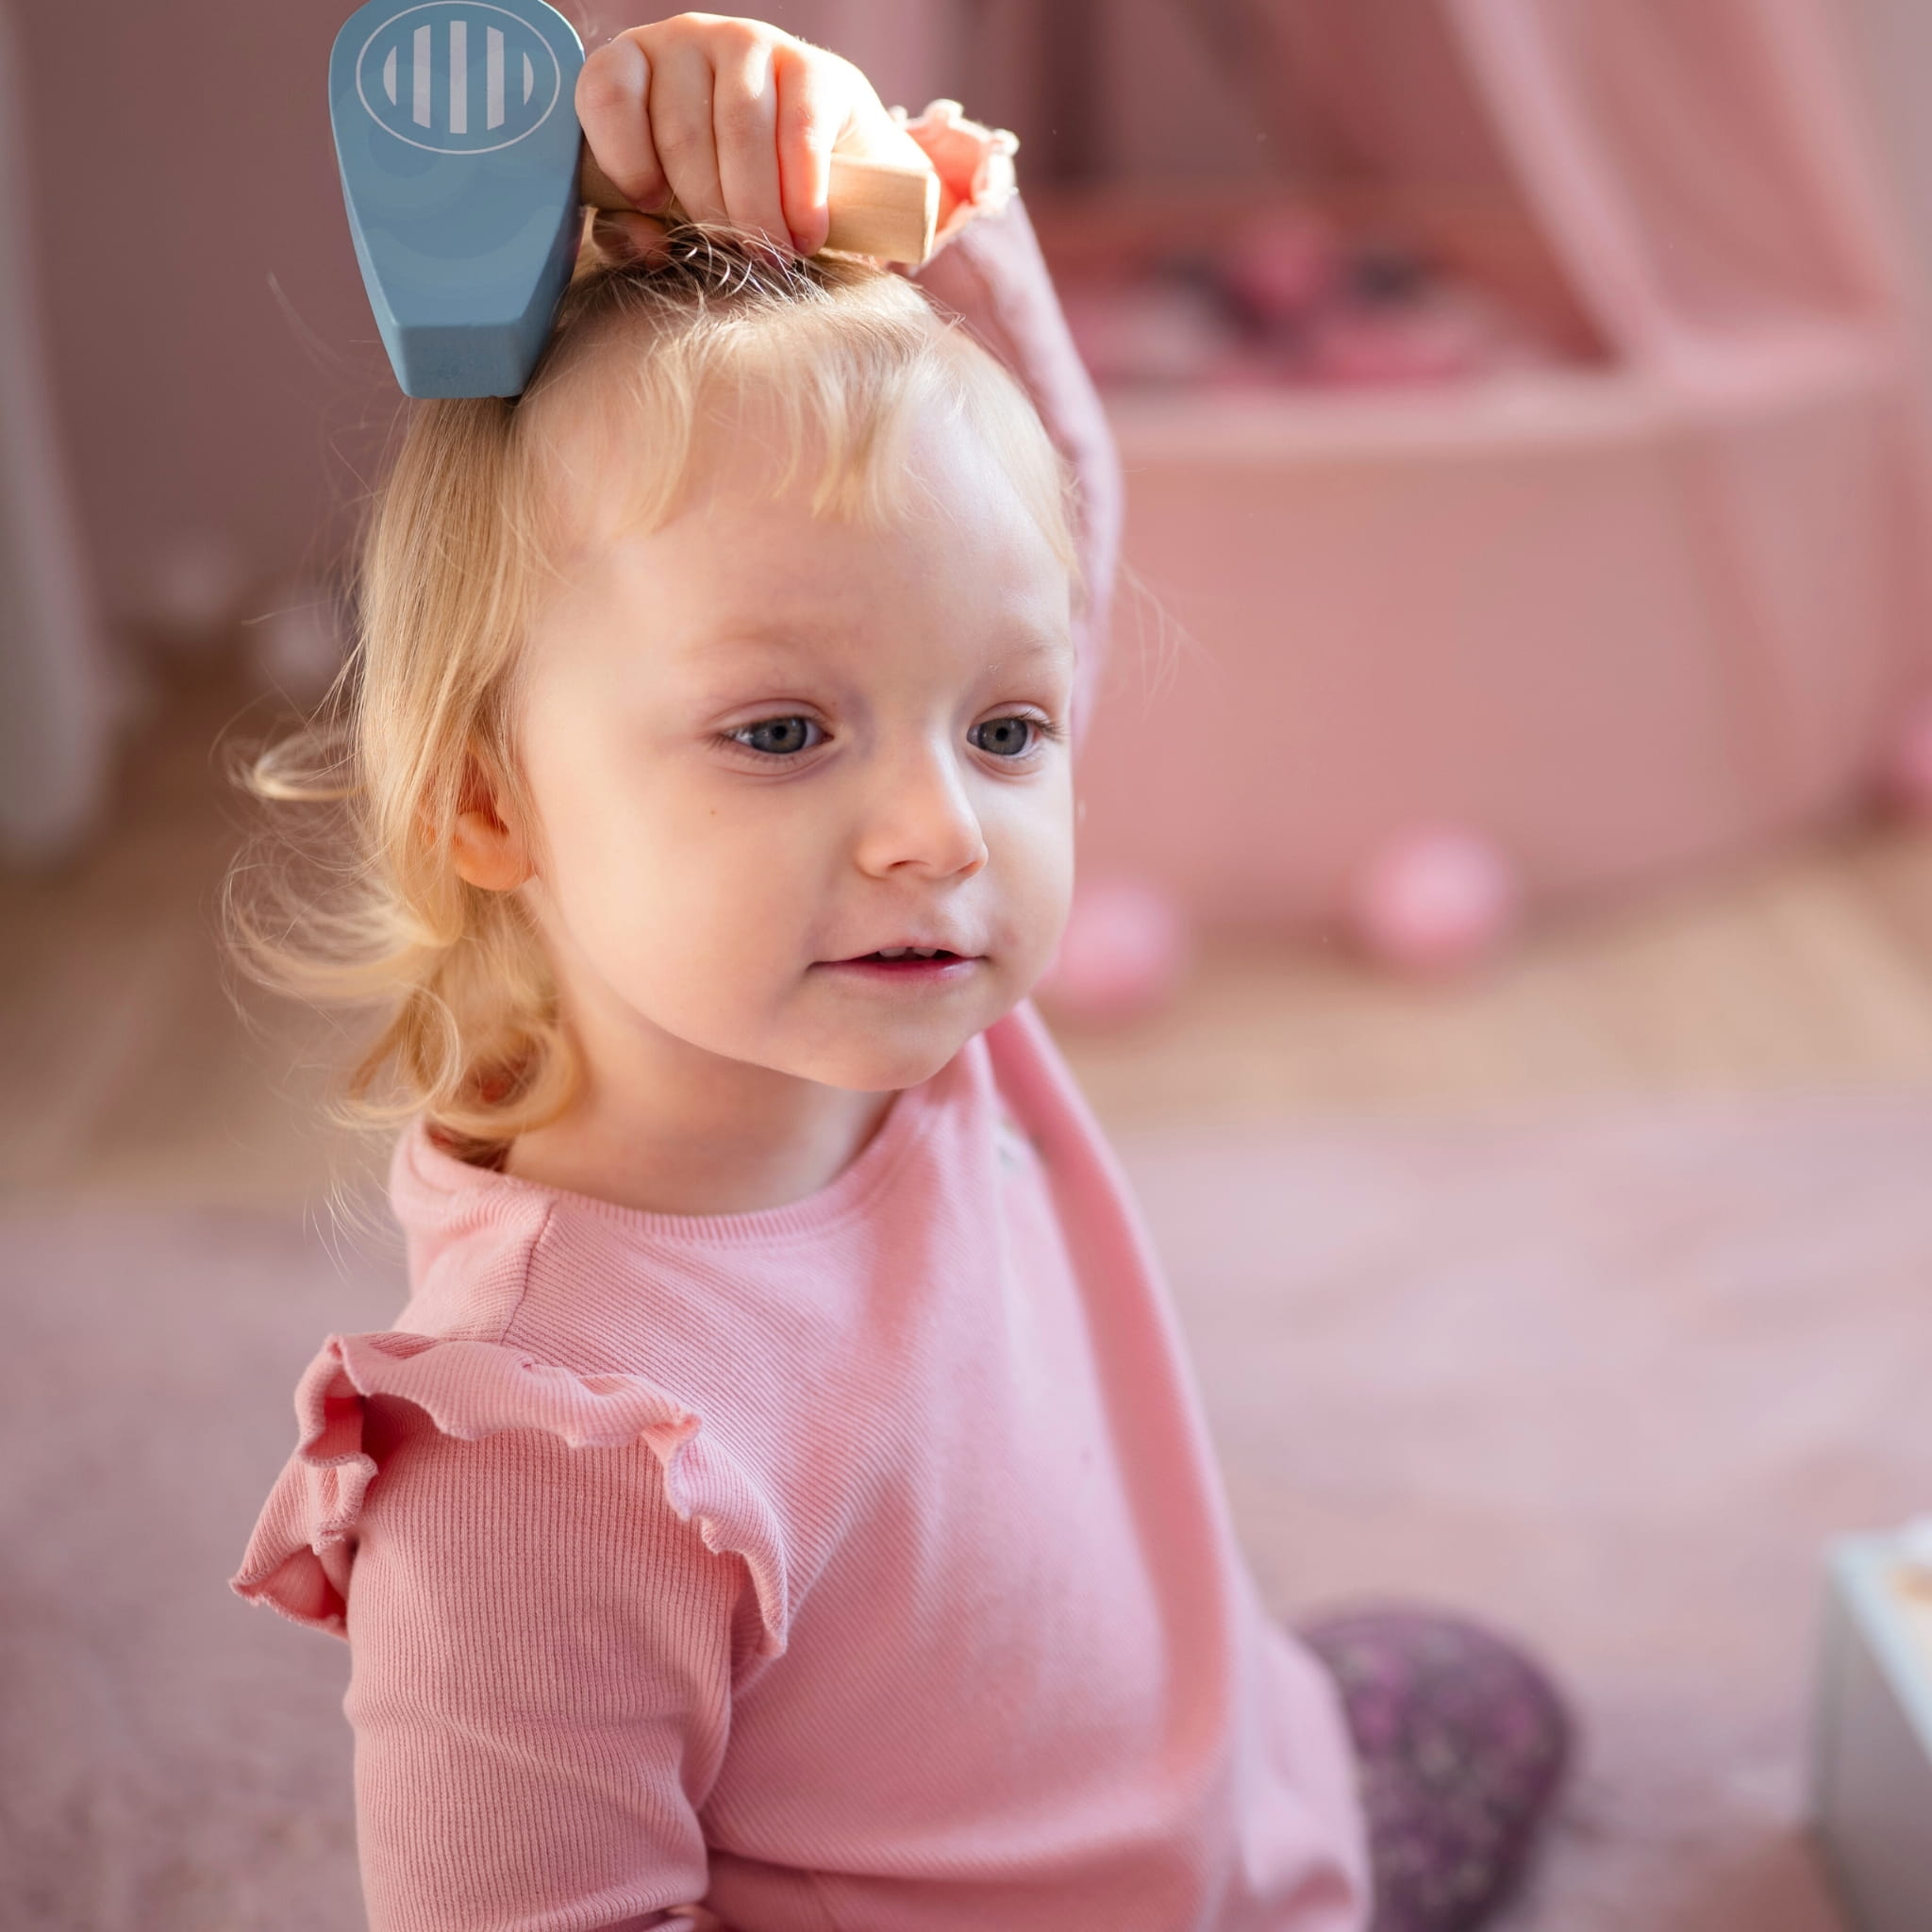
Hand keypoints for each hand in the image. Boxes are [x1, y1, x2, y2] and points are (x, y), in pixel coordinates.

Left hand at [576, 13, 930, 260]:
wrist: (821, 171)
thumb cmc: (723, 191)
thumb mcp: (669, 210)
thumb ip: (634, 230)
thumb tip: (646, 245)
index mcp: (634, 67)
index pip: (606, 93)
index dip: (624, 159)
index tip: (652, 206)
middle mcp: (685, 39)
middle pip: (681, 132)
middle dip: (707, 210)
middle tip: (732, 254)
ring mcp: (749, 43)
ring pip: (739, 132)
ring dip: (756, 211)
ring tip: (771, 254)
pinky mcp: (810, 65)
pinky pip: (799, 133)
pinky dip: (802, 197)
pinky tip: (806, 235)